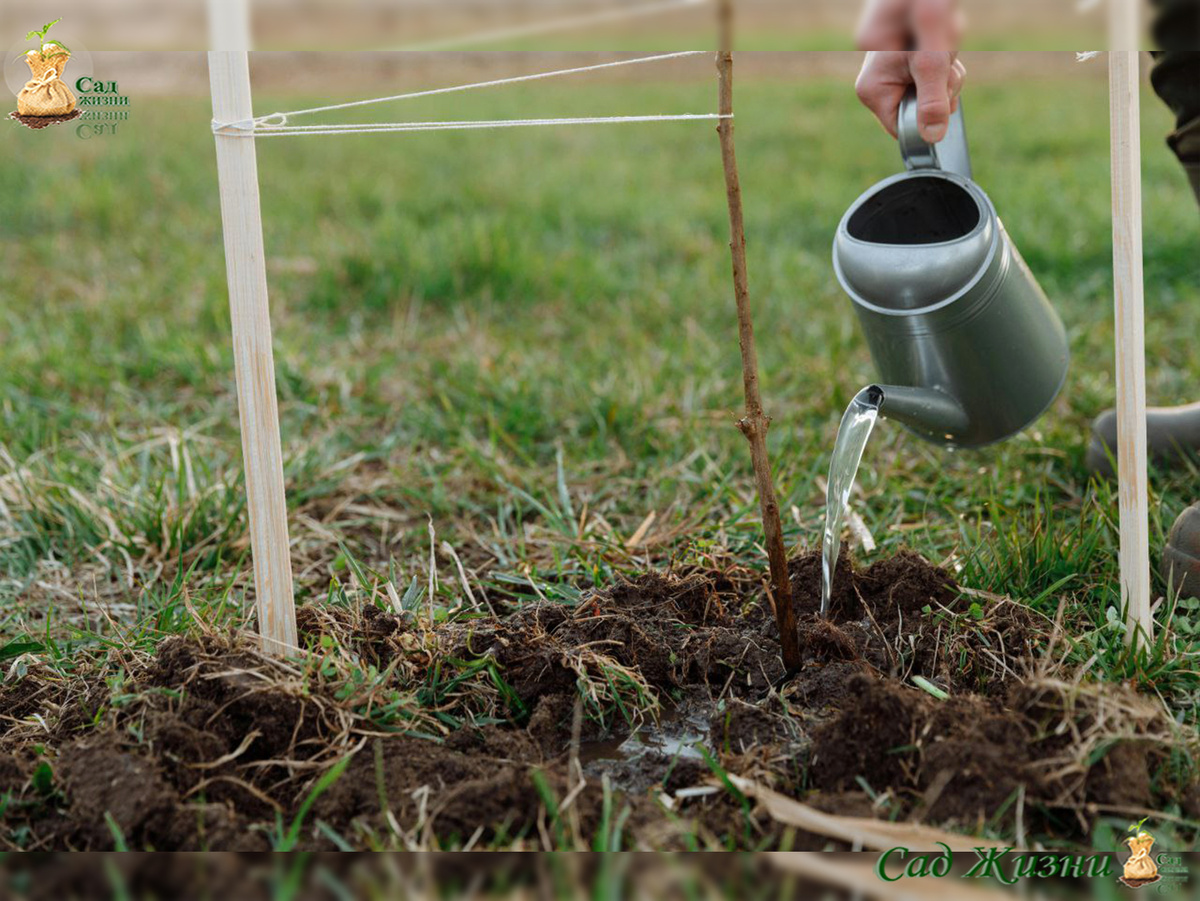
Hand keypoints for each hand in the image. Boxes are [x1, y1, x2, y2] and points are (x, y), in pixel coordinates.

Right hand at [854, 0, 965, 142]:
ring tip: (942, 32)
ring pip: (931, 86)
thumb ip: (932, 95)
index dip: (931, 109)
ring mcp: (889, 66)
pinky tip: (940, 29)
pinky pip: (932, 66)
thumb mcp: (933, 53)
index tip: (940, 77)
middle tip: (944, 48)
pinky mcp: (903, 54)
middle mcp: (875, 81)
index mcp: (871, 88)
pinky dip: (945, 50)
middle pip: (920, 106)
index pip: (904, 128)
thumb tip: (932, 137)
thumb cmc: (923, 1)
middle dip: (943, 81)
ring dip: (948, 62)